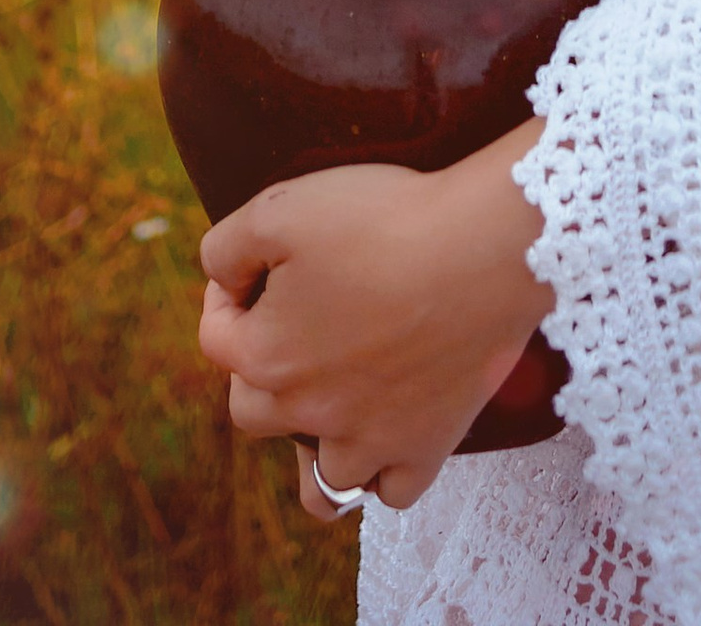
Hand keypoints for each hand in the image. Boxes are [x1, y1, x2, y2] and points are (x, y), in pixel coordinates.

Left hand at [199, 125, 550, 522]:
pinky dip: (382, 474)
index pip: (215, 337)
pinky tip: (387, 433)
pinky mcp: (426, 447)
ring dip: (313, 450)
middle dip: (261, 368)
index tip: (257, 267)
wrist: (484, 247)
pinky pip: (391, 492)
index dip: (226, 293)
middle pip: (254, 411)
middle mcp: (308, 413)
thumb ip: (226, 247)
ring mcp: (370, 440)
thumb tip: (220, 279)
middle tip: (297, 324)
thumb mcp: (281, 207)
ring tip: (329, 409)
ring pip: (320, 482)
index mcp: (266, 357)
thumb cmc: (383, 220)